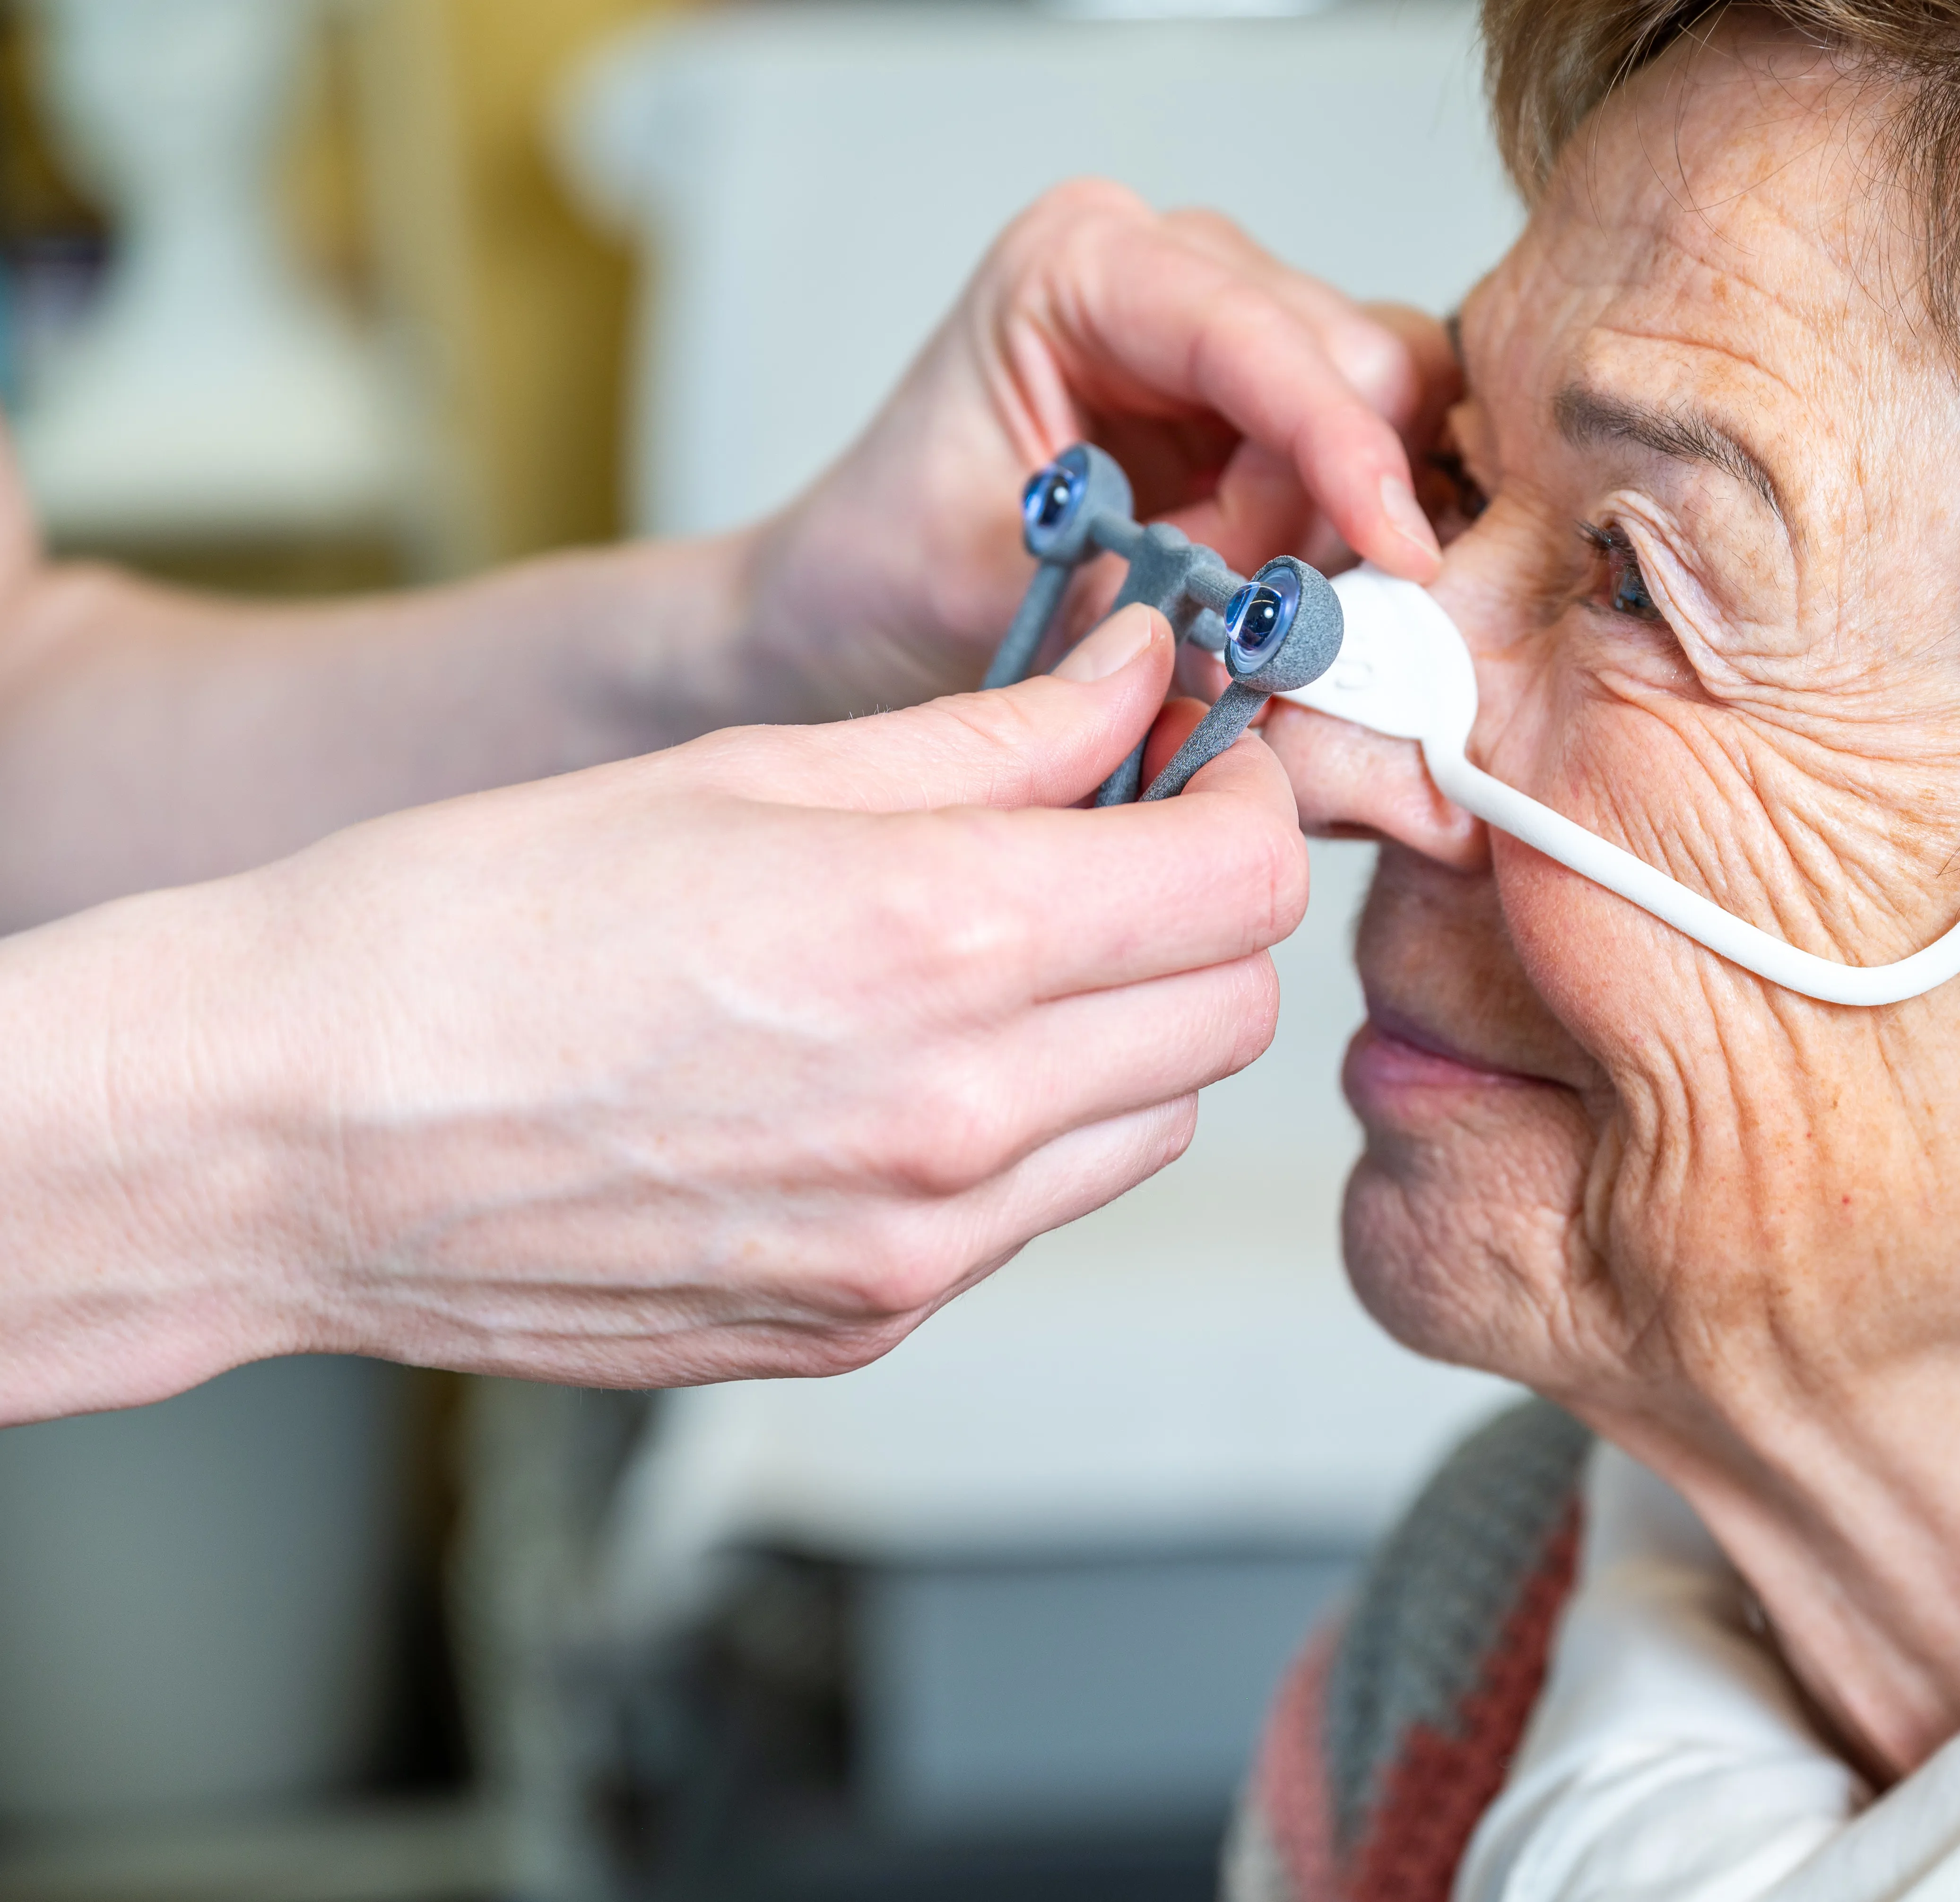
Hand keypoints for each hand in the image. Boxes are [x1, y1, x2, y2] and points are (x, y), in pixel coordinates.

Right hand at [0, 611, 1303, 1419]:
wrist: (283, 1134)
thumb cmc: (468, 931)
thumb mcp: (743, 774)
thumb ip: (988, 737)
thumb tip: (1135, 679)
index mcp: (938, 946)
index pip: (1241, 880)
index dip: (1241, 799)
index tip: (1193, 760)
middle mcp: (959, 1118)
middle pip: (1230, 1010)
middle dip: (1193, 912)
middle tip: (1098, 846)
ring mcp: (919, 1244)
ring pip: (1153, 1120)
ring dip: (1120, 1029)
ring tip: (981, 961)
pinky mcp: (868, 1323)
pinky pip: (1036, 1212)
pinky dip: (1021, 1132)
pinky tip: (898, 1070)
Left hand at [732, 180, 1459, 720]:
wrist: (849, 603)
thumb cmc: (893, 570)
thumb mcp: (1011, 593)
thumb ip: (1165, 602)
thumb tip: (1305, 636)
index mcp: (1081, 263)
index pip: (1255, 337)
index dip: (1341, 447)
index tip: (1398, 551)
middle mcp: (1172, 266)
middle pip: (1359, 356)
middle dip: (1341, 501)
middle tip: (1273, 619)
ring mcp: (1230, 327)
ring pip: (1389, 405)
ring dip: (1344, 527)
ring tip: (1243, 608)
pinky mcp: (1265, 400)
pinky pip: (1368, 455)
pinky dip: (1346, 536)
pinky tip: (1280, 590)